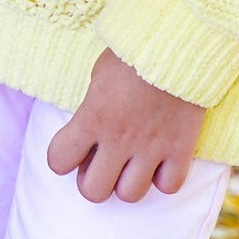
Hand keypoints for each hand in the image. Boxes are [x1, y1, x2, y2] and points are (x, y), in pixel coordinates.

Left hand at [46, 49, 206, 203]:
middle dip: (94, 179)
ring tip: (133, 163)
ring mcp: (151, 148)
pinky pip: (169, 186)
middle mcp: (118, 139)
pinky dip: (164, 178)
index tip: (74, 147)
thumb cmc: (134, 52)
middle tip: (103, 161)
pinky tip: (161, 161)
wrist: (180, 42)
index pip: (58, 161)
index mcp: (92, 117)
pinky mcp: (181, 148)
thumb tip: (90, 131)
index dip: (62, 157)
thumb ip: (92, 108)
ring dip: (128, 182)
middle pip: (93, 192)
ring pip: (130, 195)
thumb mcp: (99, 76)